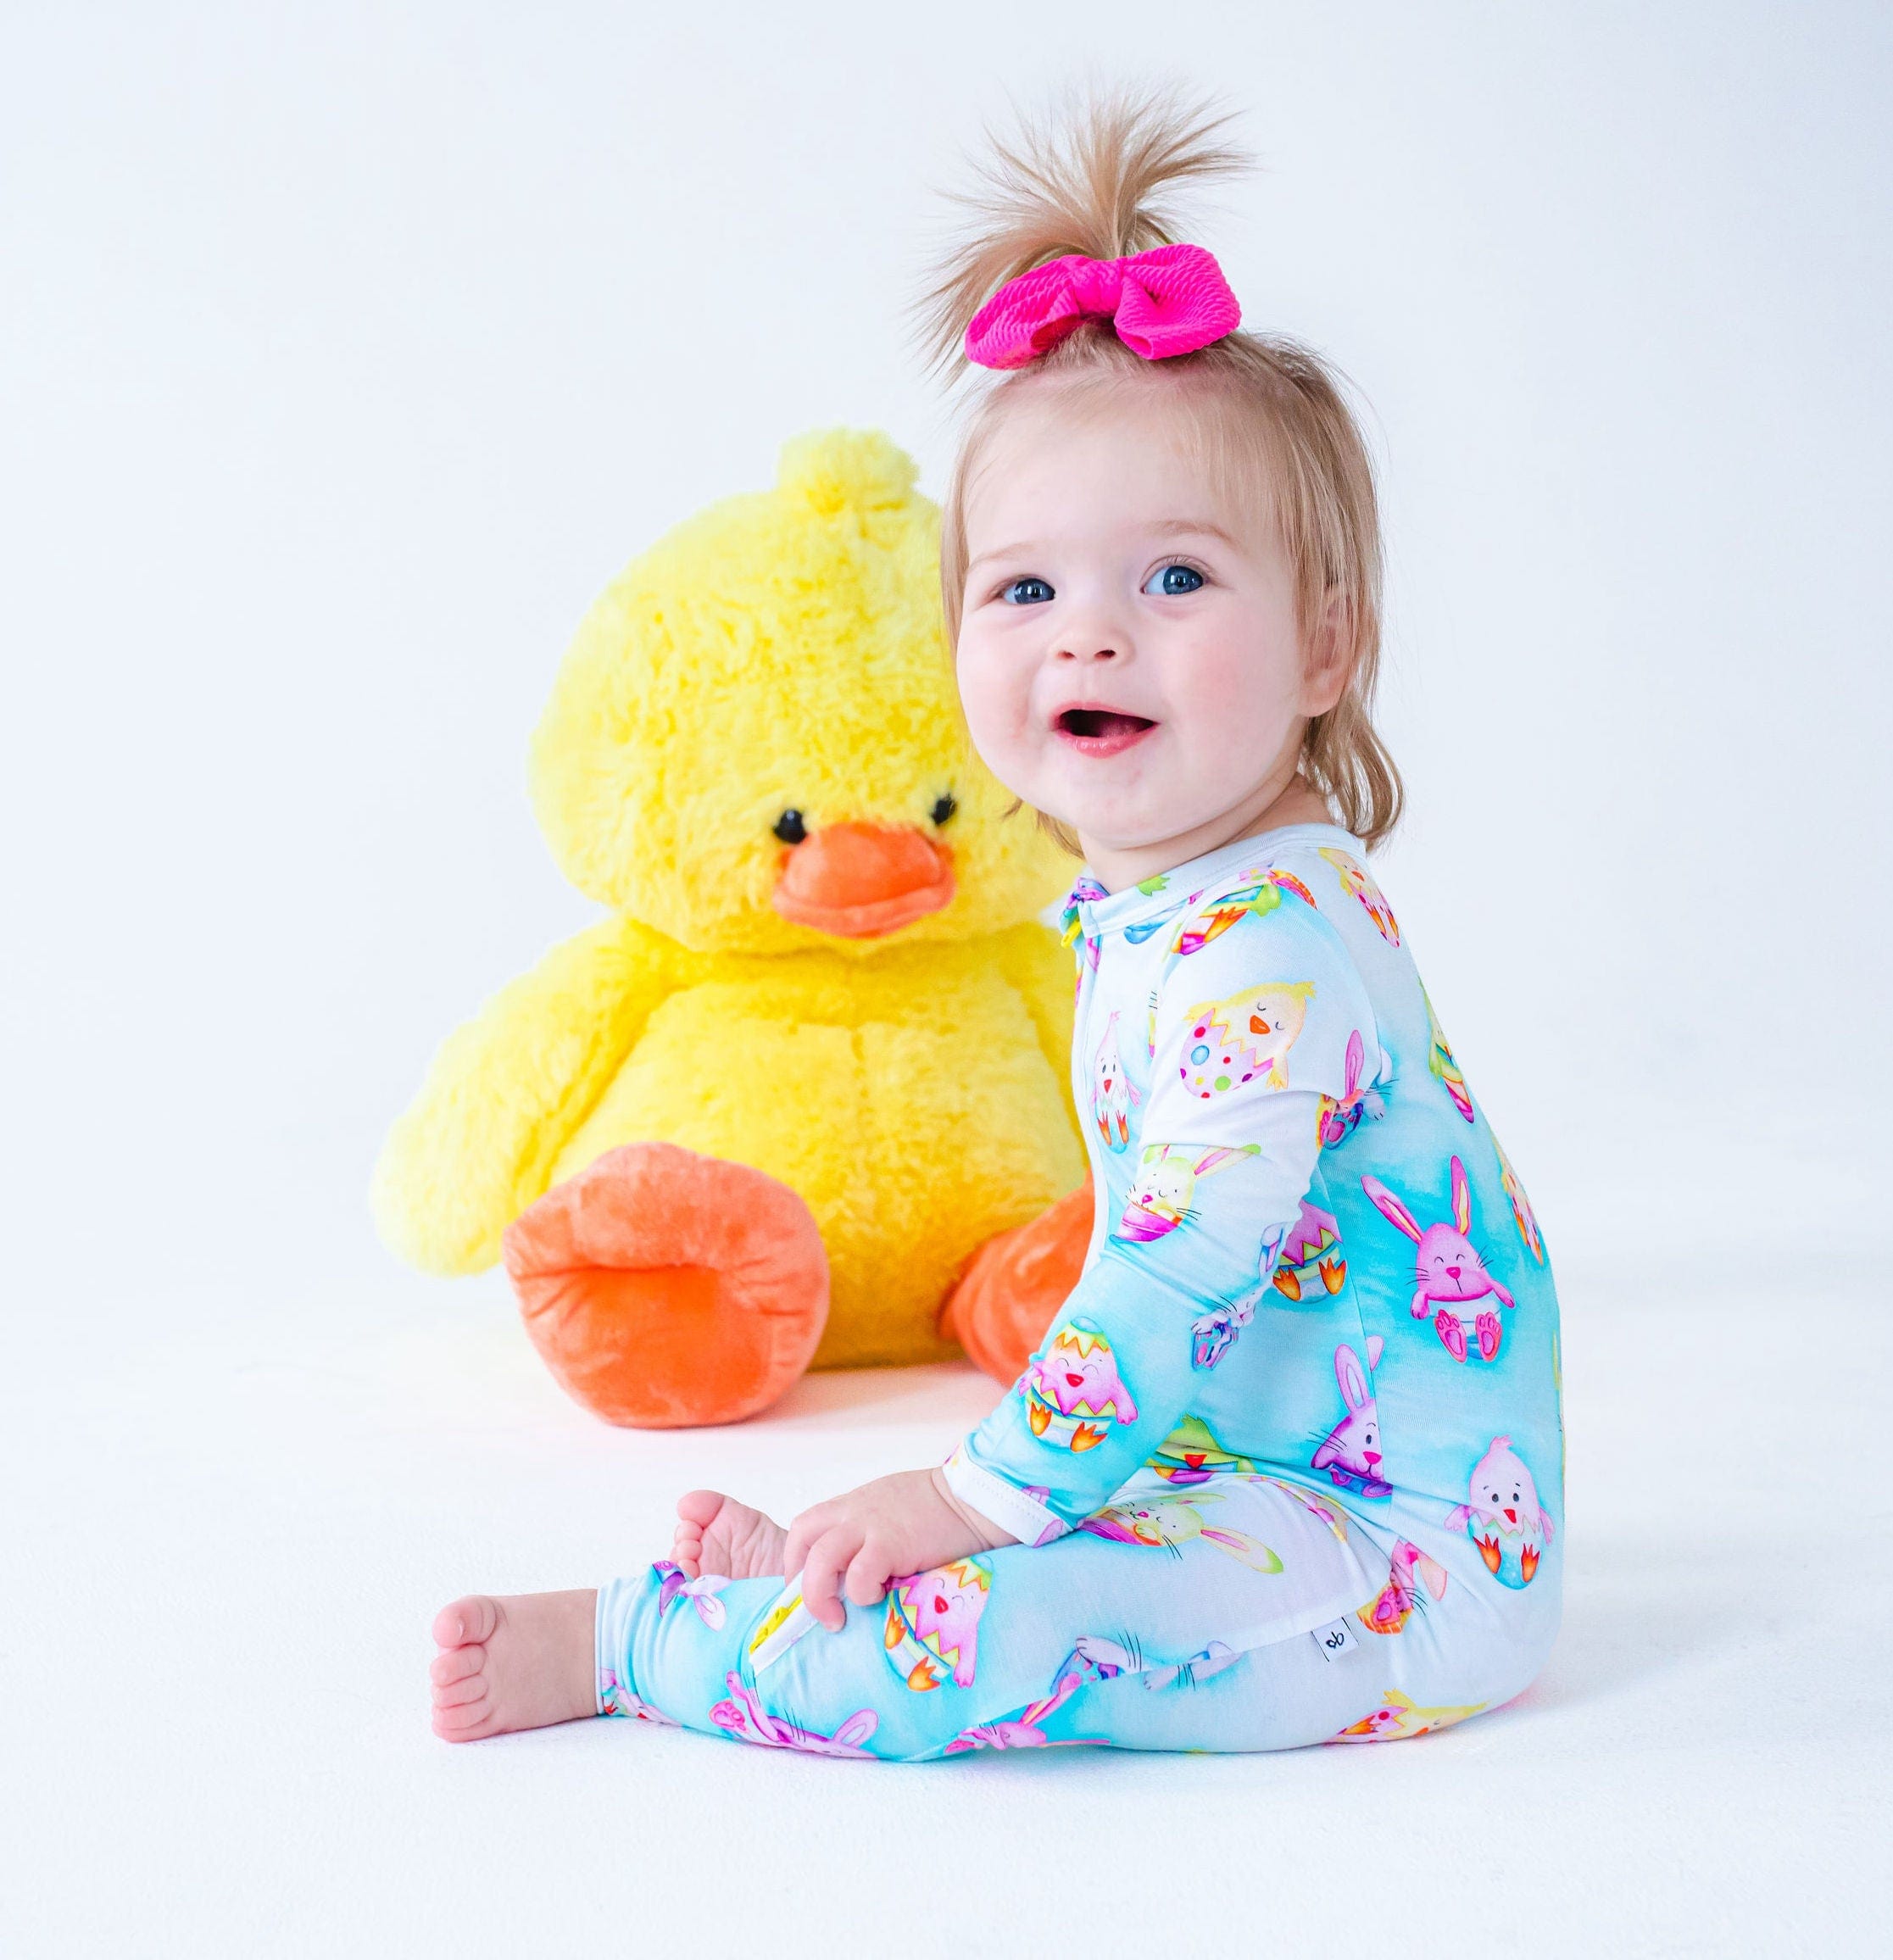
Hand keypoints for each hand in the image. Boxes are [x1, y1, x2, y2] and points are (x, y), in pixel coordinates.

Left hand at [782, 1467, 1014, 1632]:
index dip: (795, 1561)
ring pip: (820, 1559)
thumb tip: (851, 1573)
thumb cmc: (939, 1511)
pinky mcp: (891, 1543)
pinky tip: (881, 1598)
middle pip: (801, 1539)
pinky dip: (862, 1593)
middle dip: (798, 1579)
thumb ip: (867, 1532)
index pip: (804, 1527)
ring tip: (836, 1619)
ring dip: (820, 1595)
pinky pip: (859, 1574)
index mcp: (852, 1505)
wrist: (973, 1500)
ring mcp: (870, 1525)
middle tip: (817, 1609)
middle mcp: (854, 1512)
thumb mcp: (890, 1511)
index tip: (804, 1589)